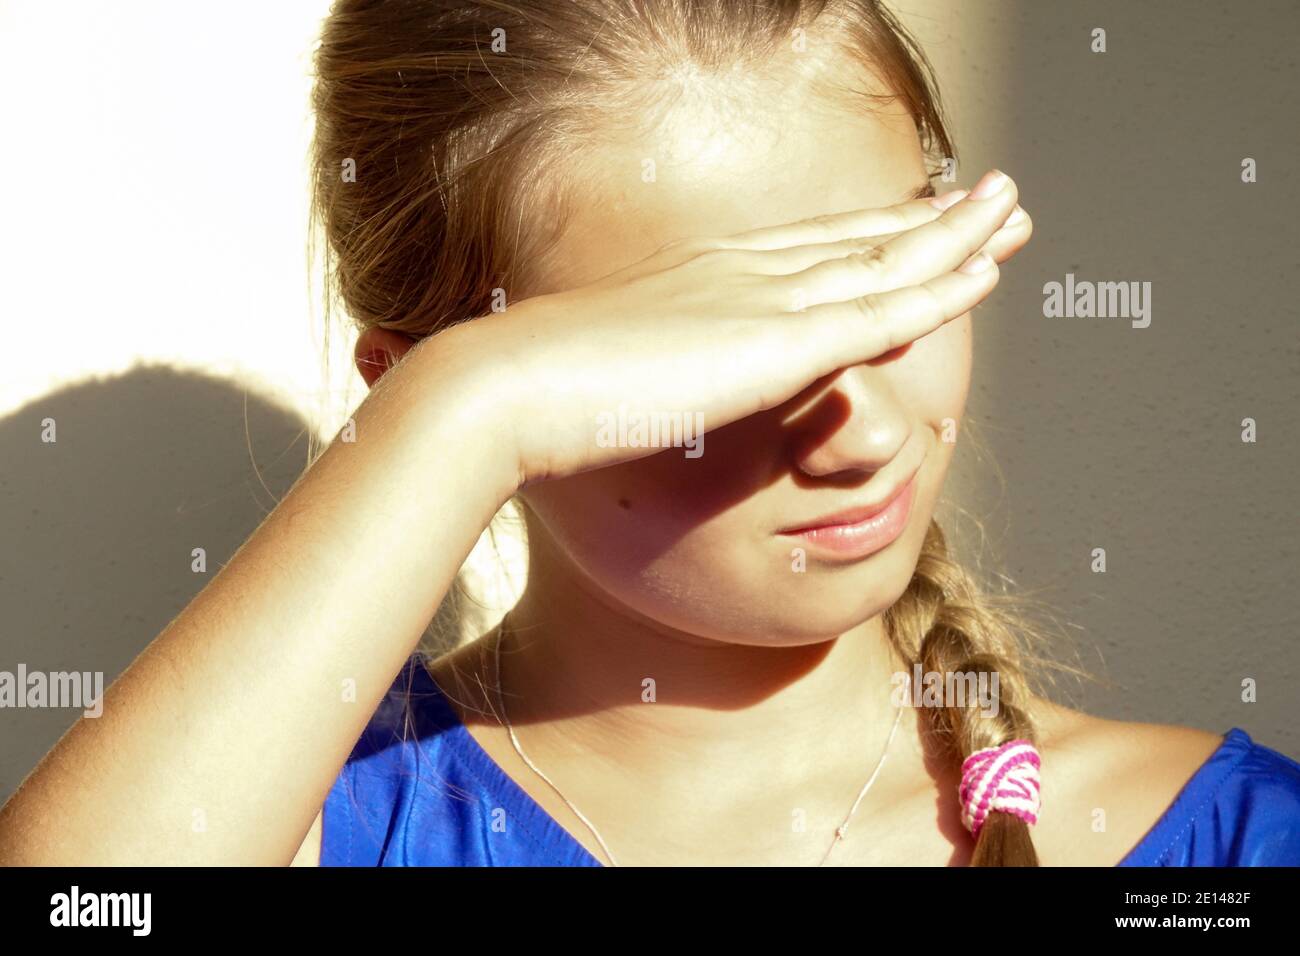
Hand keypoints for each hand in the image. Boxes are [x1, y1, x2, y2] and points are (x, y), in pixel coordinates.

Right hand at [467, 169, 1027, 486]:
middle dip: (936, 221)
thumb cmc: (547, 390)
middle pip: (864, 239)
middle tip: (995, 200)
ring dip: (958, 239)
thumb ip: (659, 368)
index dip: (875, 229)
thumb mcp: (615, 370)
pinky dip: (940, 289)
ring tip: (1014, 214)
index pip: (814, 246)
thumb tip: (668, 385)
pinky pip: (881, 312)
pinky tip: (985, 273)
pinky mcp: (777, 345)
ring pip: (888, 262)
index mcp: (711, 276)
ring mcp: (765, 302)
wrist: (514, 388)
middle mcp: (747, 273)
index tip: (919, 215)